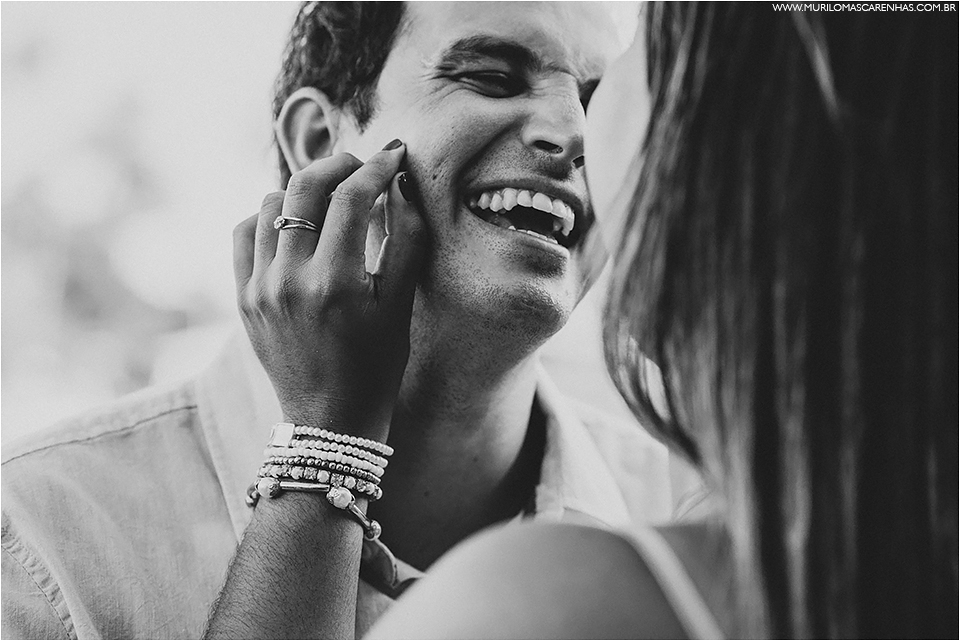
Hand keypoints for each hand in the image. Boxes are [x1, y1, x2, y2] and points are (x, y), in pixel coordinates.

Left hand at [233, 143, 425, 441]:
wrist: (329, 421)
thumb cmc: (375, 368)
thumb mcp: (400, 308)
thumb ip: (406, 241)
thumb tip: (402, 185)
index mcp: (335, 283)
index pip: (352, 197)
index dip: (377, 168)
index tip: (394, 156)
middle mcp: (290, 280)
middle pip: (304, 187)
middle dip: (337, 165)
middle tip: (362, 167)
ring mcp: (259, 288)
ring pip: (270, 204)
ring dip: (302, 190)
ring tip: (330, 198)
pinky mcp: (243, 297)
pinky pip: (244, 232)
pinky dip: (269, 216)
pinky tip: (295, 224)